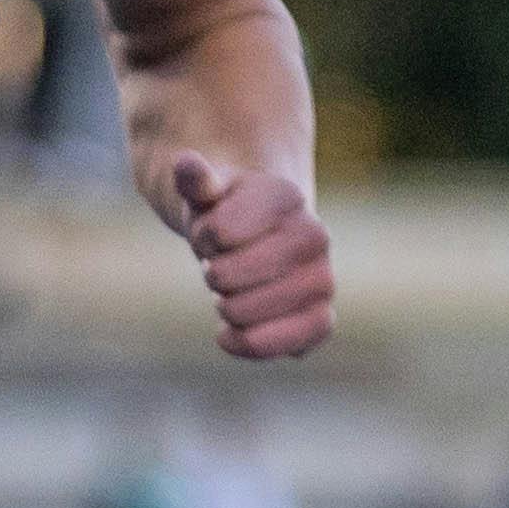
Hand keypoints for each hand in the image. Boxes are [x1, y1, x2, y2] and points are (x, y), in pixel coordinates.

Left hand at [153, 152, 334, 364]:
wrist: (262, 239)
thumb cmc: (227, 214)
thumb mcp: (207, 193)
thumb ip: (196, 181)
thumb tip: (186, 162)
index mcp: (287, 197)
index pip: (220, 233)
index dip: (205, 237)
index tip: (215, 232)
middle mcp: (316, 237)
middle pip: (229, 277)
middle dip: (213, 276)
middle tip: (221, 268)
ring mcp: (322, 279)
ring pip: (250, 312)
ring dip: (227, 309)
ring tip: (230, 297)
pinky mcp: (321, 317)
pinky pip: (294, 343)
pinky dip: (254, 345)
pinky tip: (228, 335)